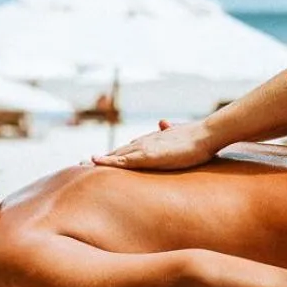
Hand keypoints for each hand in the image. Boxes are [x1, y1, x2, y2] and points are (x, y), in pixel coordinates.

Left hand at [91, 119, 218, 170]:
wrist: (206, 134)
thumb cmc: (197, 137)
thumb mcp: (178, 134)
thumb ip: (168, 129)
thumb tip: (162, 122)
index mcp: (151, 141)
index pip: (127, 149)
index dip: (112, 155)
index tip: (97, 159)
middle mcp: (144, 143)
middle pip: (116, 151)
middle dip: (99, 159)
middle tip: (81, 163)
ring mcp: (144, 148)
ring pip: (115, 155)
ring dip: (98, 160)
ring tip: (80, 164)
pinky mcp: (147, 155)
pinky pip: (123, 160)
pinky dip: (107, 160)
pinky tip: (94, 161)